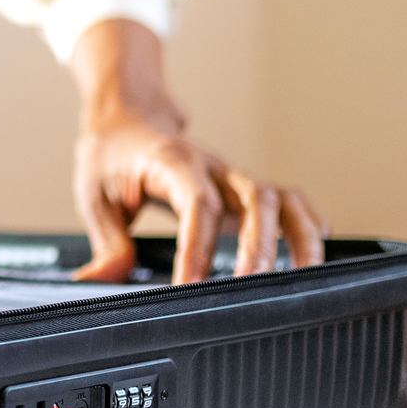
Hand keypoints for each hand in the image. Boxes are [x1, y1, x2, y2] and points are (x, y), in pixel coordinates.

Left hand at [68, 20, 328, 284]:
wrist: (126, 118)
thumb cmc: (110, 152)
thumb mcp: (93, 194)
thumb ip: (106, 241)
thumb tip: (101, 279)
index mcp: (172, 162)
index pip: (196, 203)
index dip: (198, 245)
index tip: (190, 285)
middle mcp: (212, 166)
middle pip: (255, 198)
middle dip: (259, 247)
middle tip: (250, 288)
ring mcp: (233, 176)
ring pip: (283, 198)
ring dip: (299, 238)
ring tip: (304, 278)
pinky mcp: (242, 188)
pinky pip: (289, 201)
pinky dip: (307, 226)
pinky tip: (313, 256)